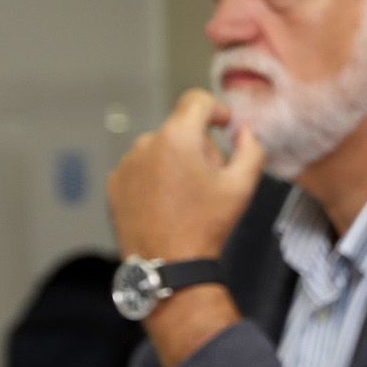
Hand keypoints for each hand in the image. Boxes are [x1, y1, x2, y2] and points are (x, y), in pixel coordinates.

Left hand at [108, 88, 263, 260]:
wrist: (169, 265)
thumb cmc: (207, 226)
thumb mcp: (242, 188)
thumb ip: (251, 150)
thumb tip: (244, 131)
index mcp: (178, 138)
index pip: (197, 101)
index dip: (217, 109)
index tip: (225, 126)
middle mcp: (146, 143)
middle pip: (180, 129)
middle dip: (199, 146)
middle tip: (212, 179)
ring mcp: (127, 163)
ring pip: (160, 149)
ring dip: (176, 162)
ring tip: (188, 197)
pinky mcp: (116, 182)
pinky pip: (141, 168)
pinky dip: (156, 178)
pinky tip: (168, 204)